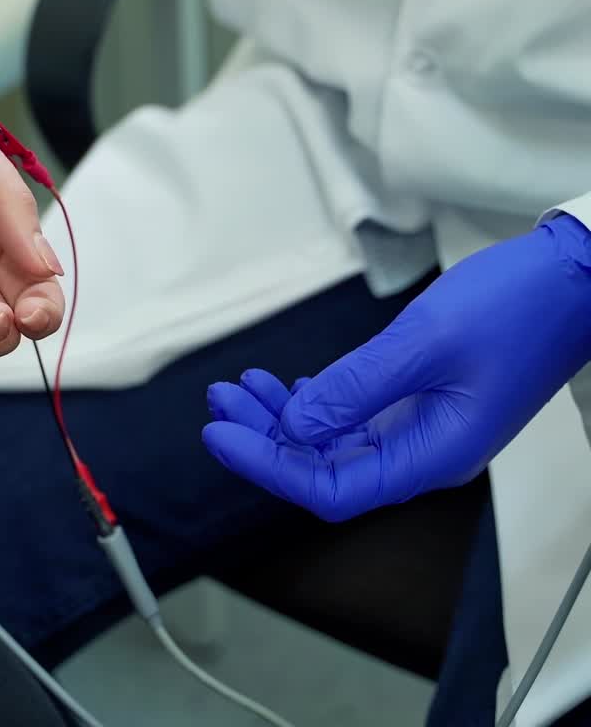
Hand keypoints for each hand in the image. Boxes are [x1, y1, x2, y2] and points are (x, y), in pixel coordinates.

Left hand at [201, 216, 590, 520]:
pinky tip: (285, 386)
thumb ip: (356, 387)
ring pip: (334, 443)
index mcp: (431, 455)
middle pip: (324, 468)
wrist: (571, 282)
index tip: (219, 435)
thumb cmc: (512, 308)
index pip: (330, 488)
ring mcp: (423, 430)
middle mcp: (424, 454)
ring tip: (235, 388)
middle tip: (216, 404)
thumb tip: (296, 425)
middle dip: (264, 439)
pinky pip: (354, 420)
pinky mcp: (421, 404)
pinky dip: (313, 403)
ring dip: (282, 418)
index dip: (267, 466)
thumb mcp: (423, 342)